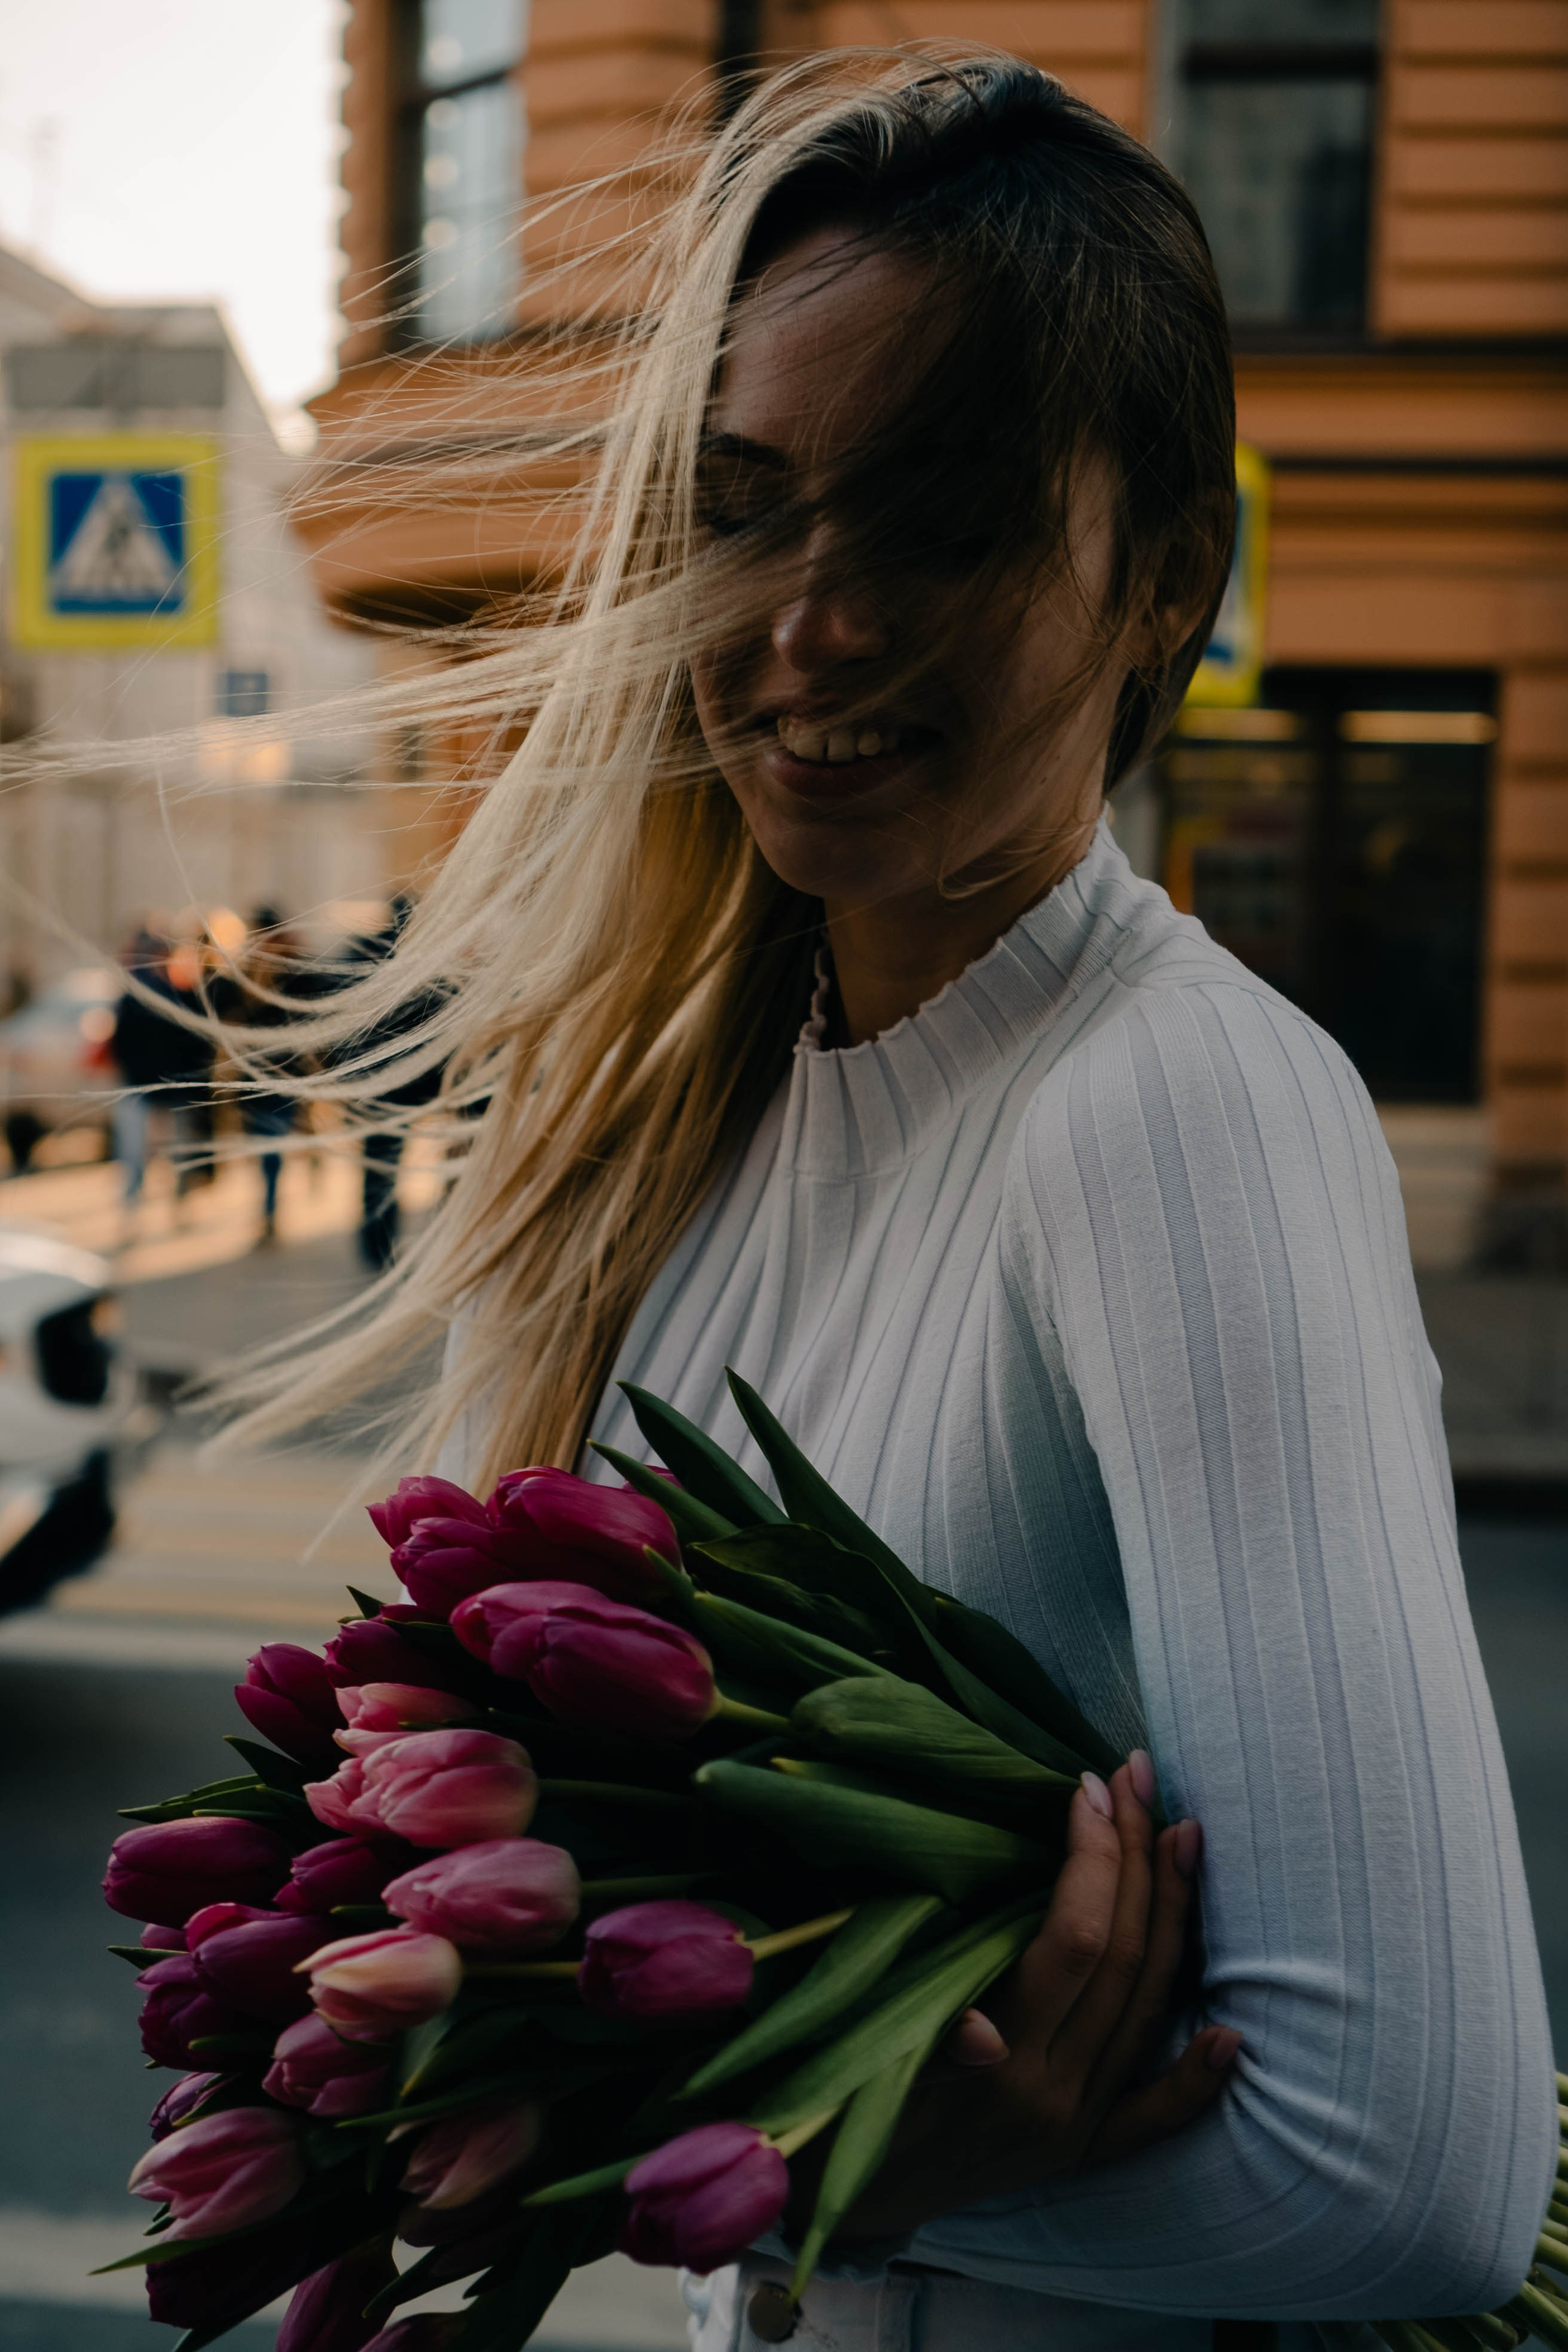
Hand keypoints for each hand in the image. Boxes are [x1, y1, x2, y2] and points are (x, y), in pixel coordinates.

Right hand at [830, 1753, 1239, 2241]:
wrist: (833, 2197)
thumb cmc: (830, 2099)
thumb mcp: (856, 2063)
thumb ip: (925, 2047)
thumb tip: (981, 2033)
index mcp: (998, 2067)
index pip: (1075, 1943)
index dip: (1091, 1857)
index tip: (1084, 1786)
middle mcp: (1052, 2099)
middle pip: (1123, 1960)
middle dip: (1136, 1856)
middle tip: (1136, 1775)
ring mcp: (1075, 2129)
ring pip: (1149, 2009)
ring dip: (1172, 1914)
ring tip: (1182, 1831)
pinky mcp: (1080, 2157)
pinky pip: (1155, 2119)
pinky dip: (1197, 2078)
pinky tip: (1231, 2032)